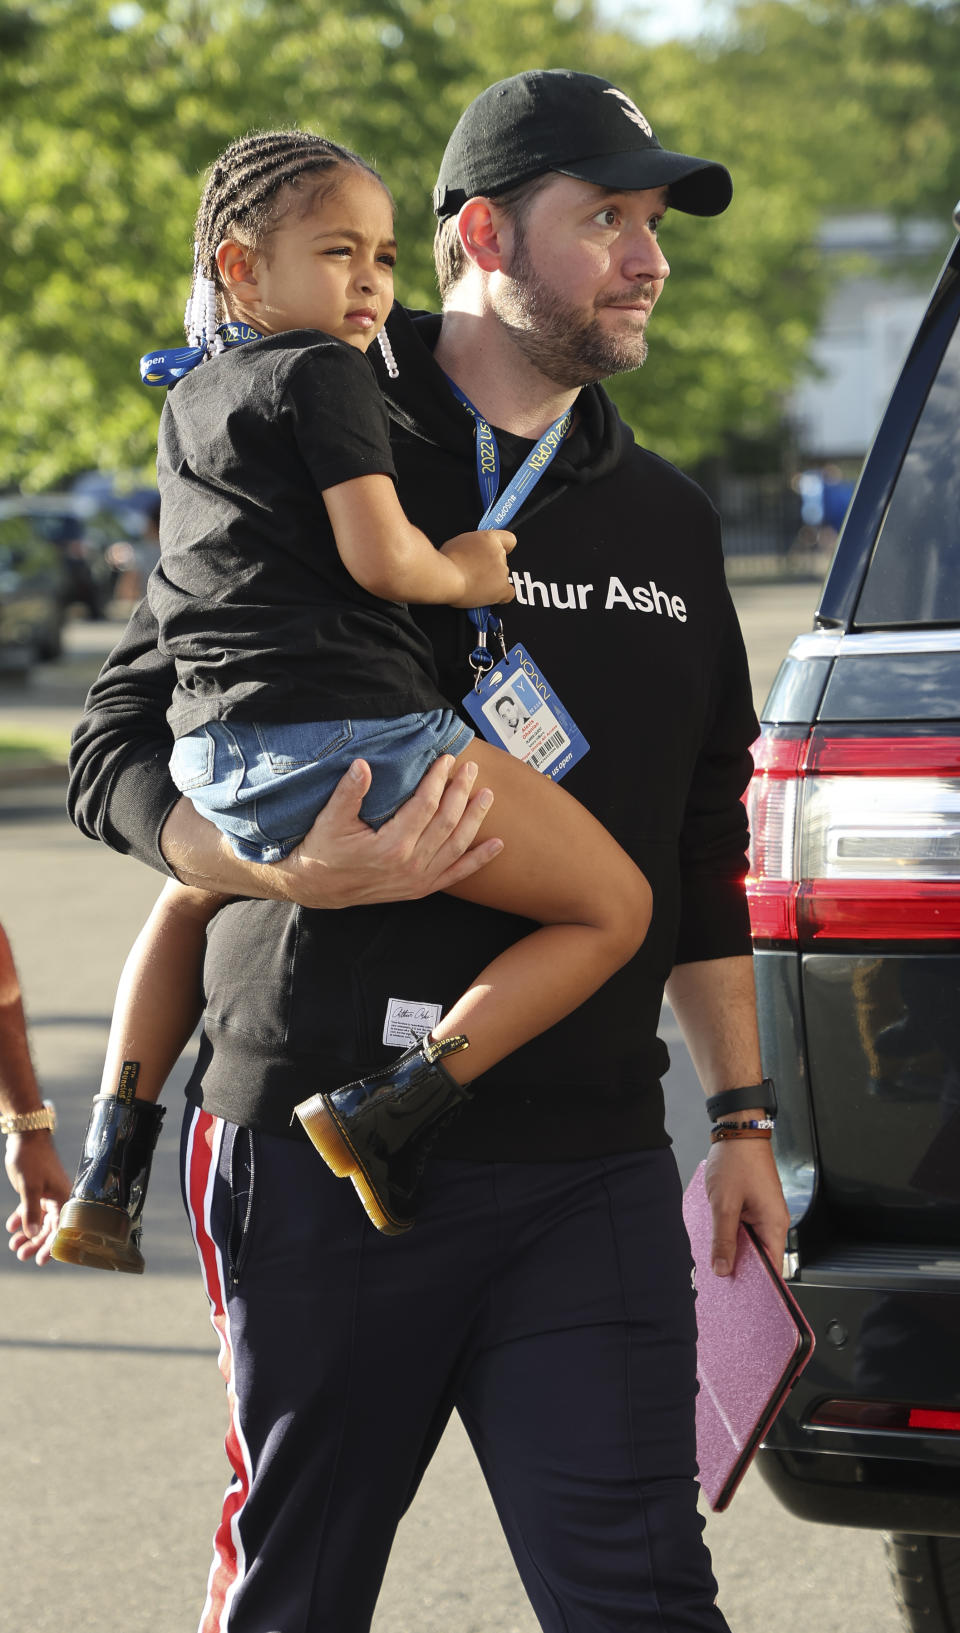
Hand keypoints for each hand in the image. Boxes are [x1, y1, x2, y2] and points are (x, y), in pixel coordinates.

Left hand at [5, 1132, 71, 1264]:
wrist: (26, 1137)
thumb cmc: (32, 1159)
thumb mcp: (29, 1187)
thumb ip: (30, 1211)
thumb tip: (32, 1233)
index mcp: (64, 1198)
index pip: (61, 1229)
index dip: (52, 1246)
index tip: (41, 1260)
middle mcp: (59, 1198)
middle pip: (50, 1228)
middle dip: (36, 1243)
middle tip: (22, 1256)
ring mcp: (48, 1195)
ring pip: (40, 1221)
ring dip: (28, 1234)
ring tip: (14, 1246)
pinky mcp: (38, 1190)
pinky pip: (32, 1210)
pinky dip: (22, 1219)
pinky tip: (11, 1227)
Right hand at [278, 752, 503, 909]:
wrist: (318, 887)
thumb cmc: (323, 851)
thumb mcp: (329, 819)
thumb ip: (349, 792)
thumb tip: (363, 764)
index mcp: (390, 846)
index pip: (425, 805)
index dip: (438, 780)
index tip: (446, 760)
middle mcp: (410, 865)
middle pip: (446, 821)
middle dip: (461, 792)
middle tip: (471, 769)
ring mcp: (418, 880)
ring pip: (457, 844)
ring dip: (475, 818)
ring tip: (487, 795)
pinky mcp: (421, 889)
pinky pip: (456, 874)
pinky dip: (478, 860)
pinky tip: (497, 845)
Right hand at [439, 529, 516, 607]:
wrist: (446, 576)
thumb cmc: (446, 561)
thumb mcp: (457, 543)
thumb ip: (471, 547)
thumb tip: (469, 553)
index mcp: (489, 538)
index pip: (509, 540)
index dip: (503, 547)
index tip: (497, 552)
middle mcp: (498, 553)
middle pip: (502, 561)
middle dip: (490, 567)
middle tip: (475, 572)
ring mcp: (502, 571)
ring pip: (502, 577)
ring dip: (492, 581)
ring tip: (474, 584)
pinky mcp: (501, 588)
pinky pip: (508, 594)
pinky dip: (499, 596)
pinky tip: (488, 595)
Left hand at [703, 1138, 789, 1277]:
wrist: (739, 1130)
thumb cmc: (737, 1161)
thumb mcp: (724, 1204)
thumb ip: (723, 1239)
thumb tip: (723, 1268)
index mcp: (774, 1224)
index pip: (773, 1267)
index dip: (759, 1283)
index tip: (742, 1296)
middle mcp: (774, 1221)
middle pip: (762, 1257)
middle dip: (742, 1268)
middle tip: (721, 1280)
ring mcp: (765, 1213)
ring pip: (752, 1243)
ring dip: (735, 1250)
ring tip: (716, 1259)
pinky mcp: (755, 1206)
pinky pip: (746, 1229)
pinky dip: (733, 1235)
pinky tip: (717, 1238)